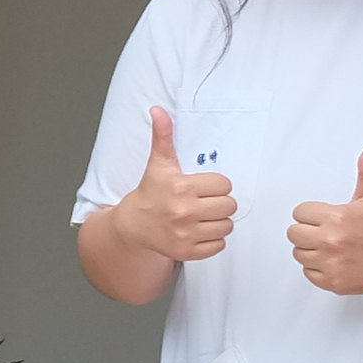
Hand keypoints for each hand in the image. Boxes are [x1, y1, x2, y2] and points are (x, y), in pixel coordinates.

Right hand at [121, 104, 235, 264]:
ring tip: (203, 216)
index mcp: (181, 187)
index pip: (224, 185)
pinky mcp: (187, 251)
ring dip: (218, 221)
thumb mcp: (158, 163)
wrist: (133, 225)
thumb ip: (162, 136)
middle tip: (204, 202)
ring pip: (226, 226)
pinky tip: (199, 231)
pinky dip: (213, 240)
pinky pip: (219, 245)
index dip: (216, 185)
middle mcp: (184, 212)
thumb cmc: (150, 193)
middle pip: (229, 206)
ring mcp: (186, 234)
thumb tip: (158, 111)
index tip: (203, 187)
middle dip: (220, 203)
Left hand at [287, 146, 362, 296]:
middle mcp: (330, 241)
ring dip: (310, 250)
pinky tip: (332, 261)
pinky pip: (308, 273)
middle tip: (324, 233)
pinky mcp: (332, 281)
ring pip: (299, 254)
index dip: (310, 215)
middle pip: (294, 234)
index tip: (323, 218)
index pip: (299, 213)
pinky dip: (317, 269)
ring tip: (329, 247)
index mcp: (335, 218)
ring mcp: (330, 263)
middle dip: (306, 231)